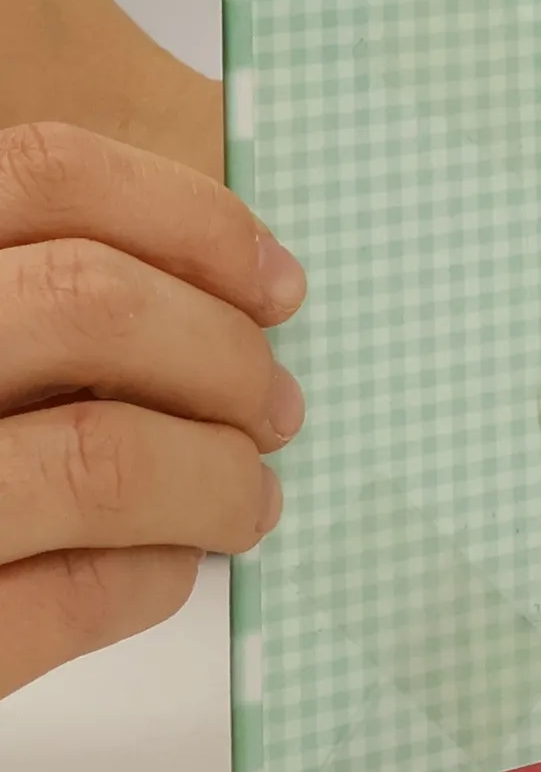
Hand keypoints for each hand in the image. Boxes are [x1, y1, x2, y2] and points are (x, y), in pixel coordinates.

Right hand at [0, 123, 305, 697]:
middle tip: (277, 408)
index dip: (193, 222)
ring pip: (100, 455)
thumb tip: (214, 296)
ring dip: (215, 478)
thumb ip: (30, 292)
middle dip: (225, 357)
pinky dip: (146, 579)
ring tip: (246, 501)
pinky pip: (63, 598)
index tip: (277, 284)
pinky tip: (163, 570)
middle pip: (89, 305)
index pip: (45, 173)